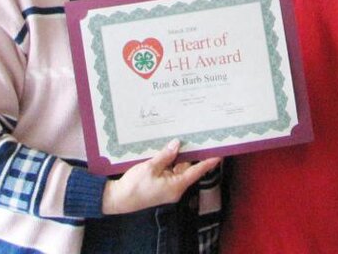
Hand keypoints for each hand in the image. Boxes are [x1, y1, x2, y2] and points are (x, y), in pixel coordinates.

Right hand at [101, 139, 220, 215]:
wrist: (118, 199)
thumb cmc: (134, 186)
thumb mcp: (150, 167)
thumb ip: (165, 155)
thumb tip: (177, 144)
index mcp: (176, 186)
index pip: (196, 172)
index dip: (208, 162)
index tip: (219, 154)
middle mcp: (175, 187)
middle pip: (188, 168)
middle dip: (192, 154)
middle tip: (200, 138)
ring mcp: (168, 186)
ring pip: (178, 168)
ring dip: (179, 156)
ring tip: (185, 138)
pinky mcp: (160, 184)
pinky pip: (169, 170)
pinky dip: (170, 160)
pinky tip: (169, 148)